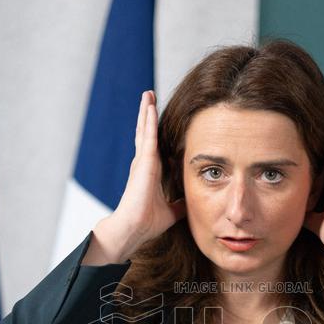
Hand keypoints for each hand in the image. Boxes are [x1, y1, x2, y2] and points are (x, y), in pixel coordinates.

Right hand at [110, 90, 186, 247]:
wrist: (134, 228)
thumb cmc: (147, 222)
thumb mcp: (171, 211)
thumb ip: (179, 204)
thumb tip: (189, 203)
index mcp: (150, 172)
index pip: (153, 146)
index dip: (154, 131)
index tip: (157, 119)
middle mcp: (144, 164)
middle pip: (146, 133)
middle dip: (148, 116)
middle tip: (149, 98)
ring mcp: (142, 161)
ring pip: (145, 130)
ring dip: (147, 112)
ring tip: (148, 94)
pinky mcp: (143, 161)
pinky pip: (148, 135)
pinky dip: (149, 120)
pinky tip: (150, 106)